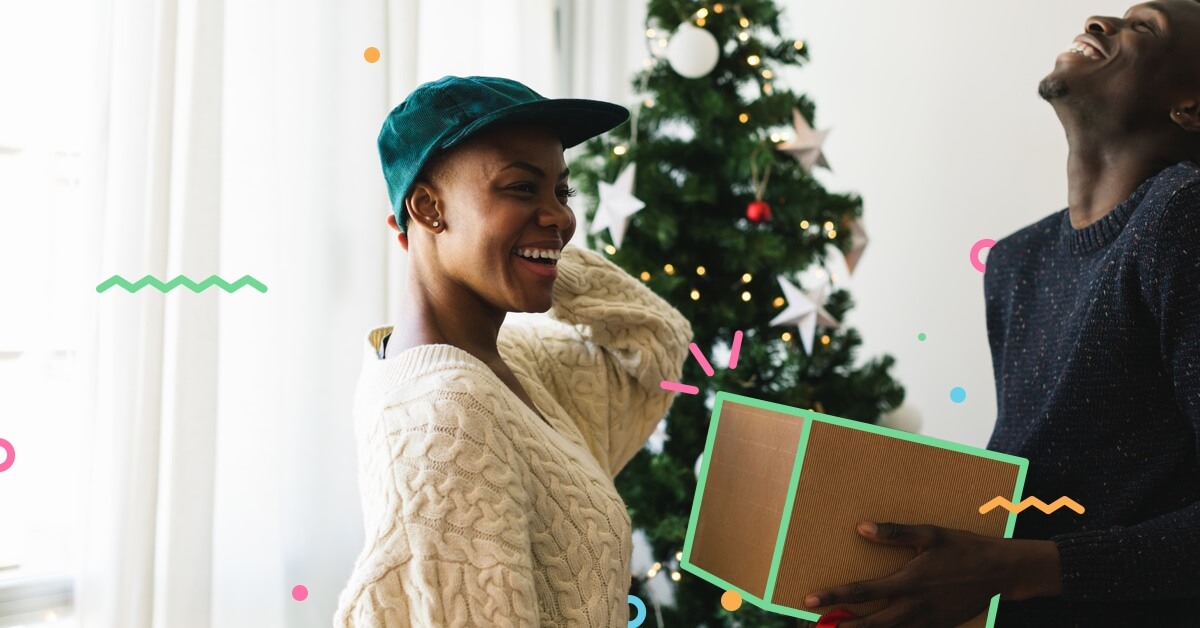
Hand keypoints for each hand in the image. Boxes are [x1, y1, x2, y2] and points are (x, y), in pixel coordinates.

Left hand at [805, 522, 1060, 627]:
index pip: (862, 592)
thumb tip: (861, 528)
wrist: (1000, 573)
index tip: (809, 601)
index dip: (834, 597)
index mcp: (908, 582)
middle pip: (870, 625)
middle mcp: (914, 607)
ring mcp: (927, 622)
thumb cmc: (963, 548)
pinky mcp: (938, 627)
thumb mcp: (930, 534)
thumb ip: (895, 533)